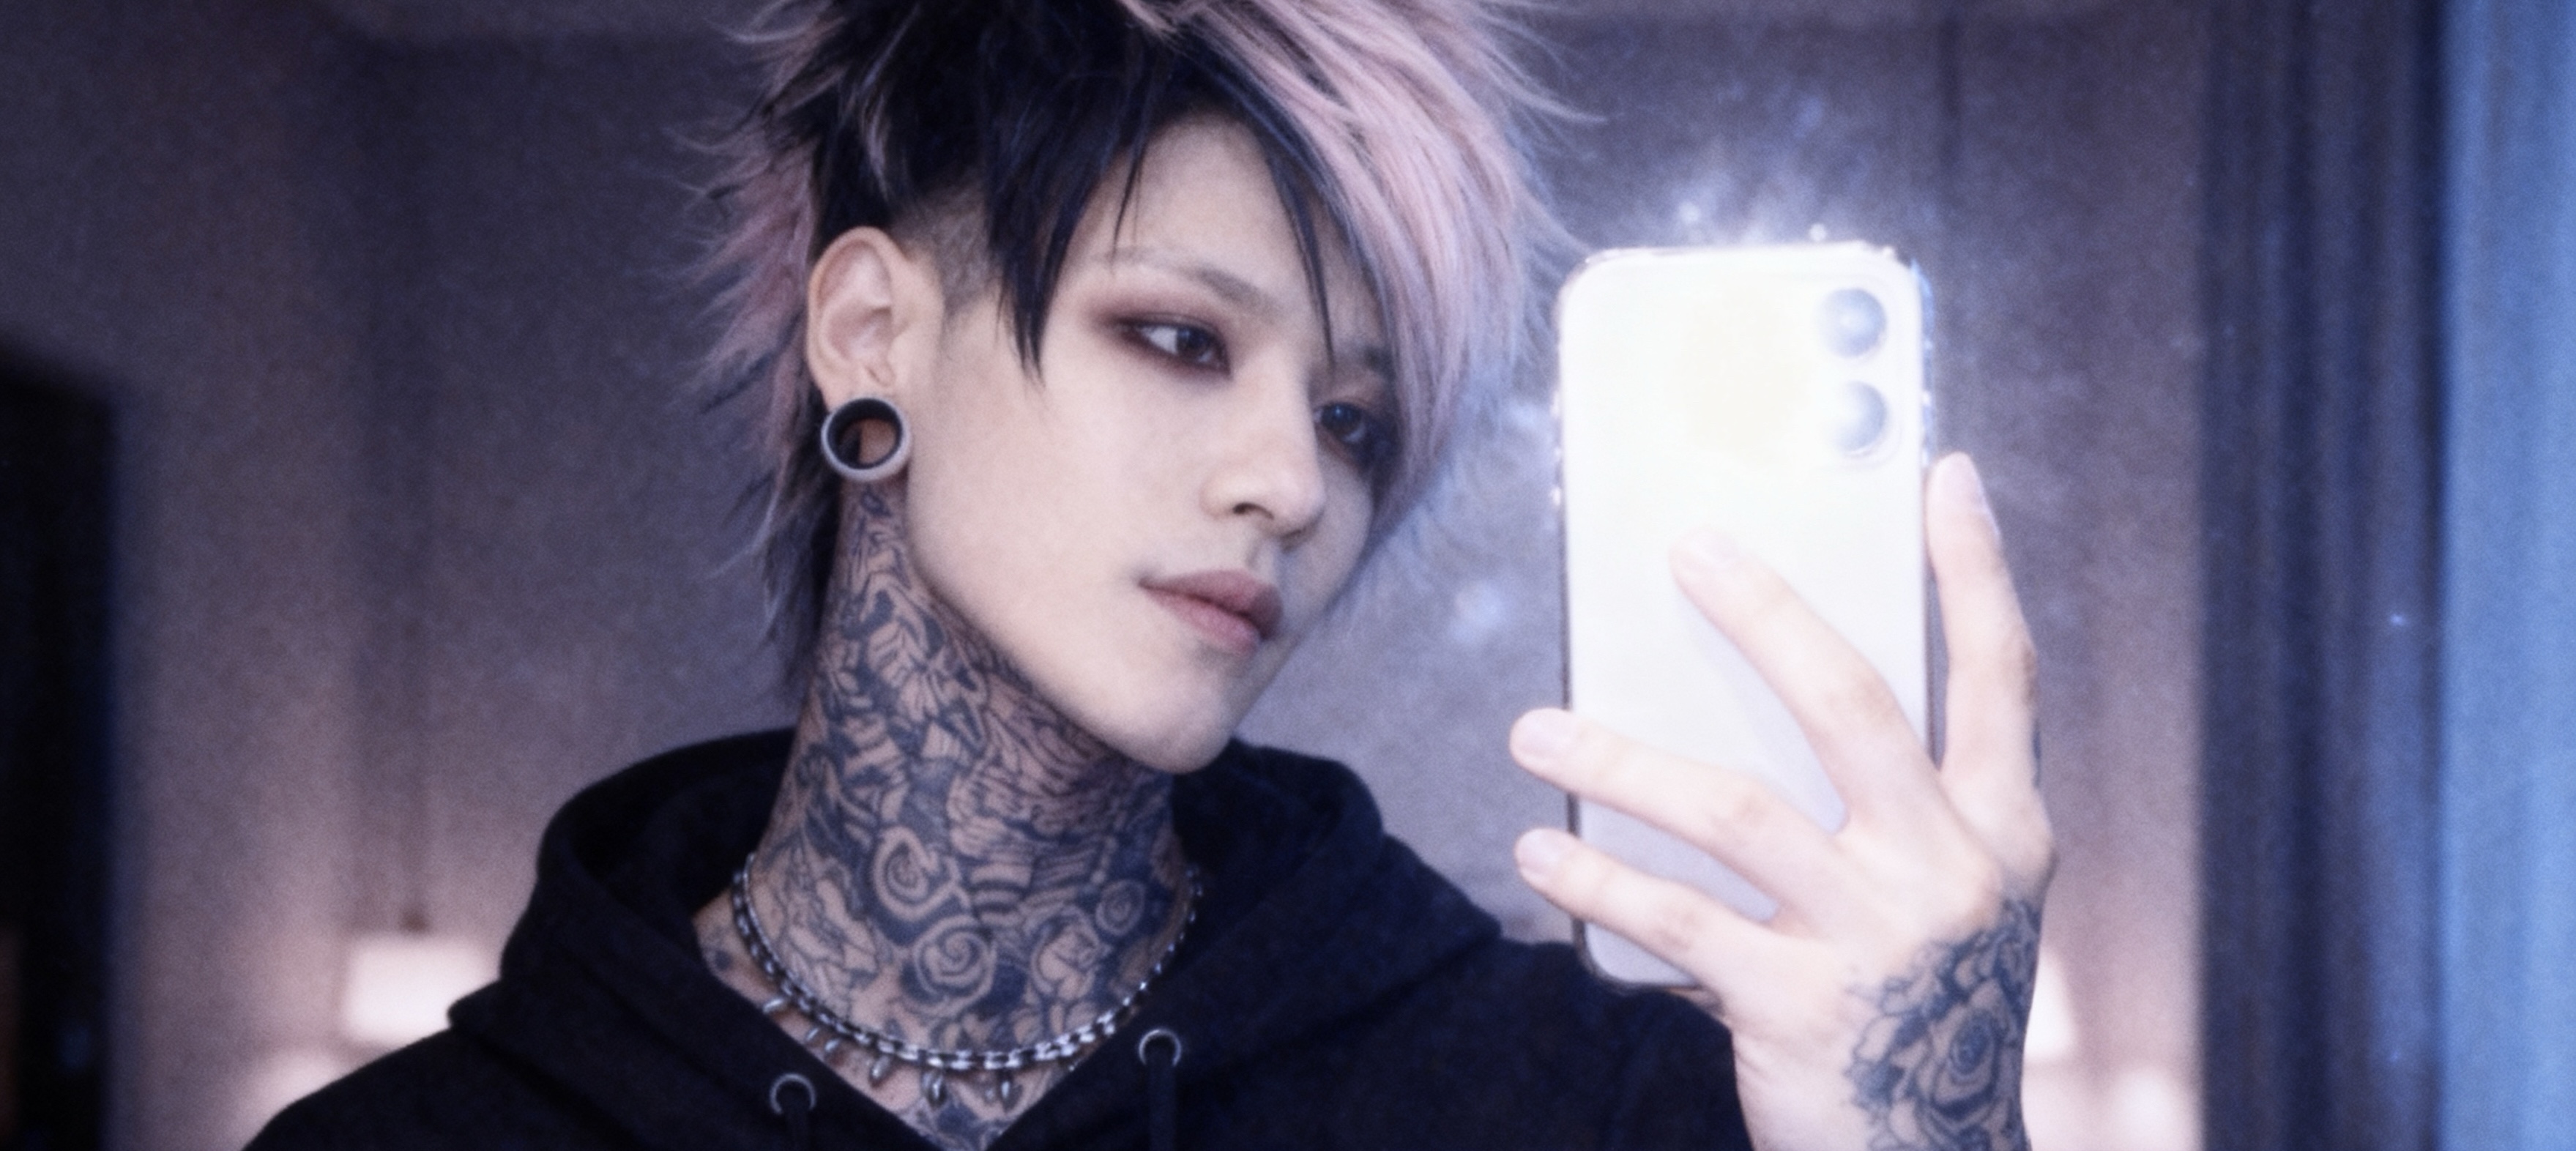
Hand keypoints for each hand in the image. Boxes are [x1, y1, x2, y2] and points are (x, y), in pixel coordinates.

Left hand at [1509, 452, 2053, 1150]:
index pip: (2001, 676)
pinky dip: (1598, 881)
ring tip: (1532, 731)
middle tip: (1686, 548)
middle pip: (1852, 708)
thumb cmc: (1912, 1001)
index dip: (1976, 571)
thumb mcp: (1936, 893)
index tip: (1947, 473)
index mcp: (2003, 830)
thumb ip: (1885, 800)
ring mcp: (1880, 941)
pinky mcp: (1801, 1010)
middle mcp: (1955, 872)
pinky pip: (1678, 922)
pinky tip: (1538, 853)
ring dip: (1621, 763)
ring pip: (1736, 812)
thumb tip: (1753, 685)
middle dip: (1768, 616)